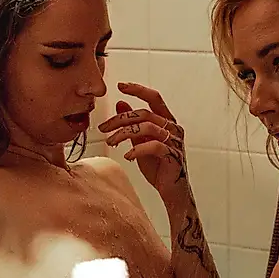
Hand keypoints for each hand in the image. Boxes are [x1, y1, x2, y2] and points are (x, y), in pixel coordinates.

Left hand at [98, 81, 187, 198]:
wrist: (172, 191)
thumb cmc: (158, 167)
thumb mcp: (140, 141)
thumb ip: (133, 123)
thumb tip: (120, 103)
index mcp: (167, 121)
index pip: (154, 98)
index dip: (138, 90)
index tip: (120, 86)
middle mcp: (173, 128)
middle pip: (144, 113)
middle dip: (120, 119)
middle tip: (103, 128)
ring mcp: (174, 142)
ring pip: (147, 127)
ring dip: (124, 133)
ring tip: (111, 142)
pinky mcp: (173, 156)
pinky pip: (153, 146)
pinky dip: (137, 150)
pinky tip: (127, 156)